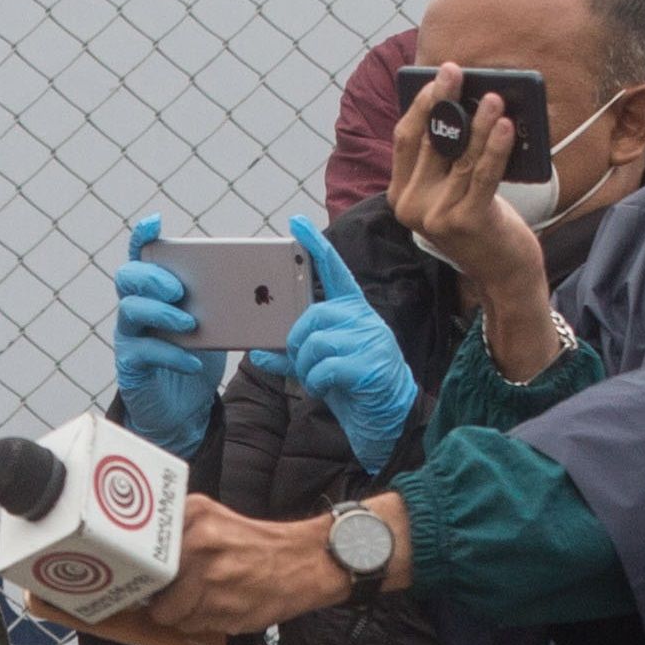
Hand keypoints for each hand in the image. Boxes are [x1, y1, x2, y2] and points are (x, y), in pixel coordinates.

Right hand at [110, 214, 216, 450]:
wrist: (184, 406)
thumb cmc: (199, 353)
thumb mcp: (217, 324)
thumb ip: (228, 303)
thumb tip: (266, 289)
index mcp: (156, 288)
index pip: (142, 254)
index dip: (143, 236)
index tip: (155, 222)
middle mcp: (135, 305)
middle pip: (128, 277)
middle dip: (153, 277)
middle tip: (179, 289)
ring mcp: (129, 334)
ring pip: (130, 310)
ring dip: (161, 313)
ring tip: (189, 324)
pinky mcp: (131, 364)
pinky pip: (144, 352)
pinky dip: (171, 355)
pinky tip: (194, 362)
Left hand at [140, 500, 365, 639]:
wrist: (305, 562)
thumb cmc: (254, 543)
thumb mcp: (212, 516)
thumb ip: (176, 529)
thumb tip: (133, 557)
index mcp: (195, 515)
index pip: (142, 549)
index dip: (138, 568)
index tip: (137, 575)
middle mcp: (200, 544)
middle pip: (153, 586)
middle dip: (159, 595)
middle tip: (171, 591)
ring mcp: (212, 581)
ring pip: (170, 614)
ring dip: (180, 613)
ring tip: (203, 598)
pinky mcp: (225, 612)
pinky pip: (194, 627)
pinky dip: (201, 623)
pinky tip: (220, 606)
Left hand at [259, 220, 418, 464]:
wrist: (387, 420)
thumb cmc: (352, 388)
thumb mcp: (319, 366)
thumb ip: (291, 356)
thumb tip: (257, 352)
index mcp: (353, 312)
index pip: (334, 271)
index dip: (315, 247)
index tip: (296, 224)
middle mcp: (364, 319)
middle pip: (312, 316)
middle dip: (296, 343)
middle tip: (302, 362)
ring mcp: (370, 340)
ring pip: (315, 342)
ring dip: (305, 366)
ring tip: (317, 379)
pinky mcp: (369, 365)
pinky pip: (324, 367)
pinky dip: (315, 382)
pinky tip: (325, 389)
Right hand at [385, 71, 543, 320]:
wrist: (504, 274)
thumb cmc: (483, 225)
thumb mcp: (455, 190)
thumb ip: (449, 158)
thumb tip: (463, 105)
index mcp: (401, 195)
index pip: (405, 139)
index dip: (421, 104)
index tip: (438, 76)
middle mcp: (411, 206)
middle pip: (429, 142)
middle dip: (445, 103)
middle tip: (458, 73)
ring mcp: (436, 216)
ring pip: (459, 156)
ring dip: (479, 123)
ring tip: (494, 97)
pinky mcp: (465, 222)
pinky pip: (482, 175)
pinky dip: (496, 148)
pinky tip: (507, 127)